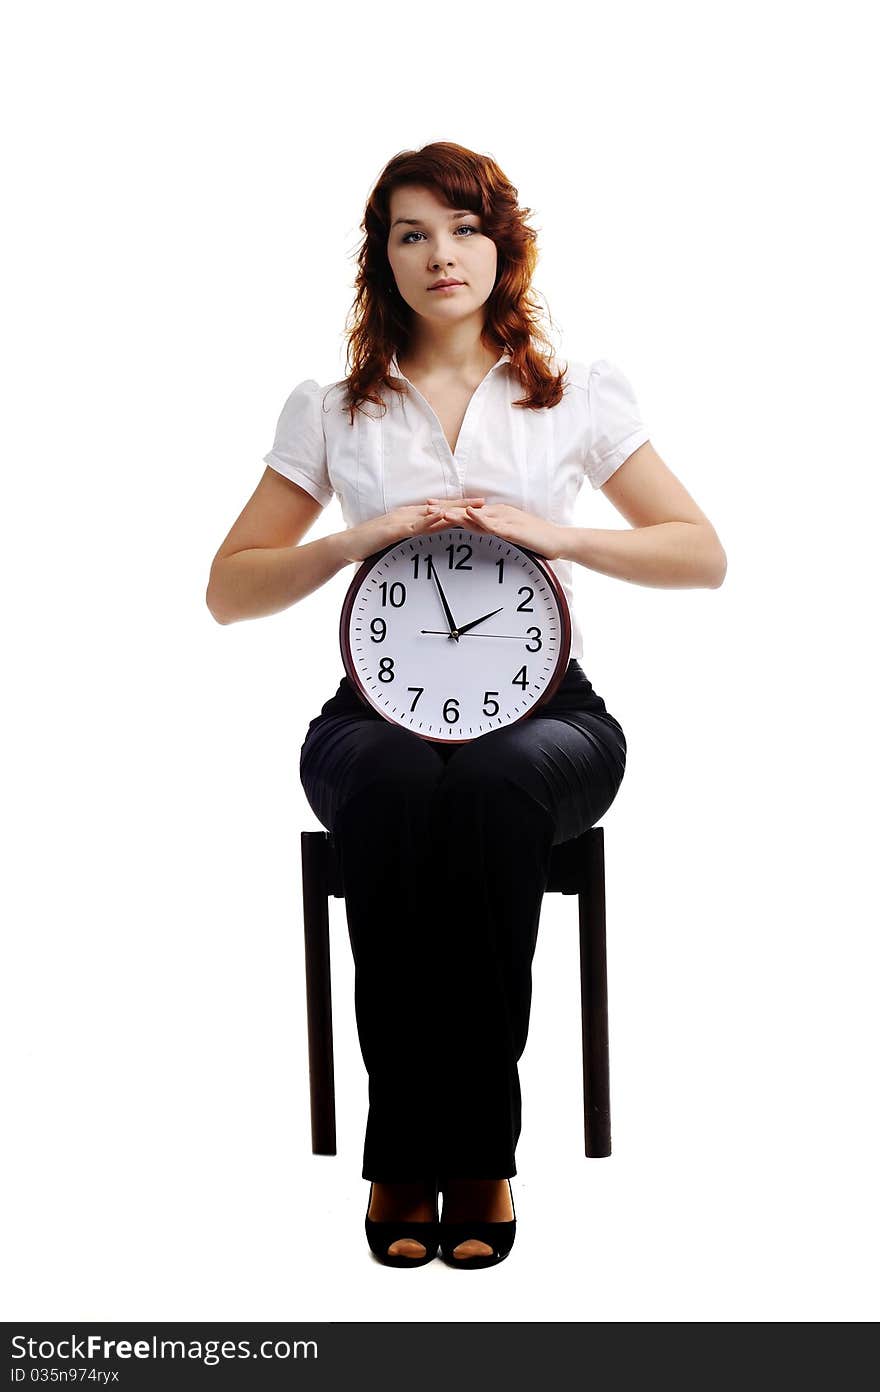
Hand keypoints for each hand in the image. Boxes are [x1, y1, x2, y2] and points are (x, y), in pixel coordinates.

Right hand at [341, 497, 486, 563]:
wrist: (347, 545)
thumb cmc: (370, 544)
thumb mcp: (397, 539)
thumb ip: (414, 536)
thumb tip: (431, 537)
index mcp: (410, 517)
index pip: (440, 511)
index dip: (460, 507)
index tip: (479, 507)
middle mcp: (408, 514)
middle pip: (441, 508)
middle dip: (463, 505)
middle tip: (485, 503)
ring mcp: (401, 520)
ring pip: (431, 513)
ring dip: (453, 510)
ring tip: (472, 507)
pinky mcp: (393, 530)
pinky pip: (414, 525)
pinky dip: (429, 520)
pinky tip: (442, 517)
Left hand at [425, 498, 565, 560]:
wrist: (557, 541)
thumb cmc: (535, 539)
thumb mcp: (508, 534)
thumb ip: (492, 532)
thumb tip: (476, 532)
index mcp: (496, 515)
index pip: (467, 511)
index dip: (448, 508)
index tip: (430, 508)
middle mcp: (499, 513)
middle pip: (468, 510)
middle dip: (447, 508)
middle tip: (426, 506)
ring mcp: (507, 519)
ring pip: (478, 515)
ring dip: (459, 513)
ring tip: (440, 512)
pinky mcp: (515, 529)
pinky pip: (495, 524)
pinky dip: (481, 520)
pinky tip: (470, 516)